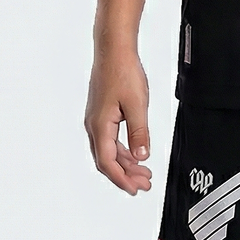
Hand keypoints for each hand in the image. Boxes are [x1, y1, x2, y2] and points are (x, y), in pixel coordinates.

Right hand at [84, 42, 152, 195]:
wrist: (114, 50)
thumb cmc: (122, 72)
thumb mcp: (137, 104)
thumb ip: (139, 132)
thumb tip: (142, 156)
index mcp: (100, 126)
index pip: (108, 163)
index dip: (122, 179)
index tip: (135, 189)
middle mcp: (94, 125)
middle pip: (107, 160)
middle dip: (126, 175)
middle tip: (144, 184)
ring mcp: (97, 119)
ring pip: (109, 150)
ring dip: (126, 163)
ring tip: (143, 172)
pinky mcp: (102, 113)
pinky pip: (111, 139)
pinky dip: (123, 150)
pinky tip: (135, 153)